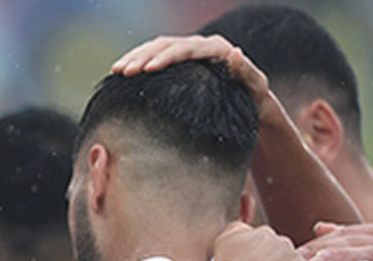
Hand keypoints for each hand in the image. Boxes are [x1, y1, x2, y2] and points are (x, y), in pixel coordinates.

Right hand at [111, 34, 269, 106]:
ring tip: (116, 71)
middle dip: (143, 57)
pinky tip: (121, 72)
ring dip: (135, 57)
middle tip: (124, 72)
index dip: (164, 58)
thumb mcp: (255, 87)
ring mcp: (188, 52)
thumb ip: (245, 70)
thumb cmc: (253, 99)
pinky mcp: (179, 62)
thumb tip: (233, 51)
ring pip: (156, 47)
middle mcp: (201, 45)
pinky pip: (154, 55)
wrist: (251, 103)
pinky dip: (137, 61)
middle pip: (166, 45)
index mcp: (216, 49)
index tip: (147, 70)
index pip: (185, 49)